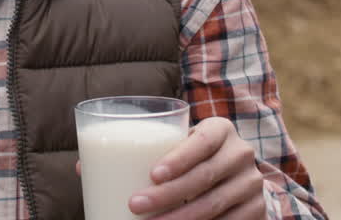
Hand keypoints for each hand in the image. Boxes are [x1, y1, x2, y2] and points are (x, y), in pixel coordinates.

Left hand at [76, 117, 265, 218]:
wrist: (235, 174)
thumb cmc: (189, 156)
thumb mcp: (173, 146)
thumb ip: (138, 150)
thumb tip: (83, 168)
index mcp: (220, 130)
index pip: (203, 141)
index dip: (179, 158)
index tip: (152, 175)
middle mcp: (241, 154)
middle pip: (204, 177)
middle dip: (168, 195)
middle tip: (135, 205)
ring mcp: (252, 184)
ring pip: (214, 205)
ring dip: (180, 219)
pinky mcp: (257, 211)